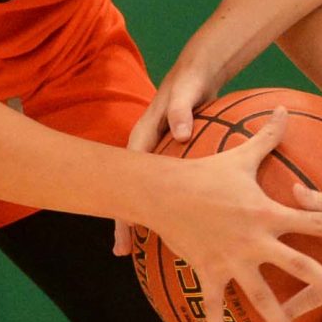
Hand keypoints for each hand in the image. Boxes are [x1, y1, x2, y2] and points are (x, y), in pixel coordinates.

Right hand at [112, 54, 222, 255]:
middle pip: (131, 185)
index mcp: (144, 132)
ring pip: (146, 187)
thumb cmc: (191, 81)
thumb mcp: (186, 91)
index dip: (122, 198)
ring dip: (142, 212)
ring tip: (139, 246)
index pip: (129, 171)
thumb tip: (180, 133)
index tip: (121, 224)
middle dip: (124, 215)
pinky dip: (163, 202)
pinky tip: (174, 222)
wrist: (200, 73)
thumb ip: (182, 109)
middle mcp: (146, 145)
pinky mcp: (170, 155)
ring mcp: (156, 150)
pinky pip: (164, 183)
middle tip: (121, 249)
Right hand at [146, 108, 321, 321]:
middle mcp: (254, 240)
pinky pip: (215, 304)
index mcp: (267, 212)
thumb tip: (282, 108)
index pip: (314, 220)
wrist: (164, 192)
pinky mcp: (208, 272)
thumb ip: (267, 136)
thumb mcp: (240, 155)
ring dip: (279, 319)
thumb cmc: (206, 172)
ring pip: (261, 296)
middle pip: (298, 265)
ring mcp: (231, 259)